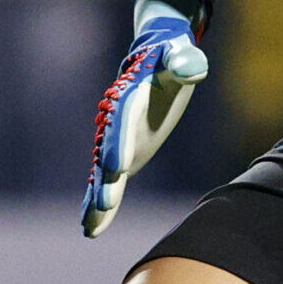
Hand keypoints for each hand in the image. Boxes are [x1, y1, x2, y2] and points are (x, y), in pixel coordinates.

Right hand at [83, 0, 209, 236]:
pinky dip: (99, 201)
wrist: (156, 56)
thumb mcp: (180, 55)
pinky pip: (109, 178)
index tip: (116, 166)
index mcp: (131, 94)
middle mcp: (118, 119)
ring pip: (104, 171)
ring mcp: (118, 138)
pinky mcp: (123, 151)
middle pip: (109, 151)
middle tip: (104, 203)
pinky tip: (91, 228)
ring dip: (99, 197)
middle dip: (106, 178)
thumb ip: (184, 61)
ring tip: (90, 226)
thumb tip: (191, 67)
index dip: (119, 142)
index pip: (123, 120)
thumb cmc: (173, 56)